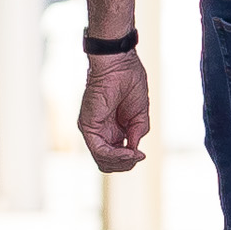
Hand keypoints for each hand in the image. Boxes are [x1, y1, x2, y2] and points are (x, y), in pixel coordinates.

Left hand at [79, 53, 152, 173]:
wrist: (120, 64)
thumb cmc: (130, 83)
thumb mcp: (139, 116)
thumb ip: (136, 134)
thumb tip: (134, 152)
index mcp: (112, 130)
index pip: (115, 157)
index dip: (129, 161)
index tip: (142, 154)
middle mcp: (100, 132)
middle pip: (107, 163)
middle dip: (125, 165)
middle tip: (137, 156)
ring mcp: (92, 130)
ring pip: (102, 160)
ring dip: (121, 161)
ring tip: (134, 154)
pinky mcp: (88, 125)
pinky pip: (99, 149)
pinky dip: (115, 154)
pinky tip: (128, 151)